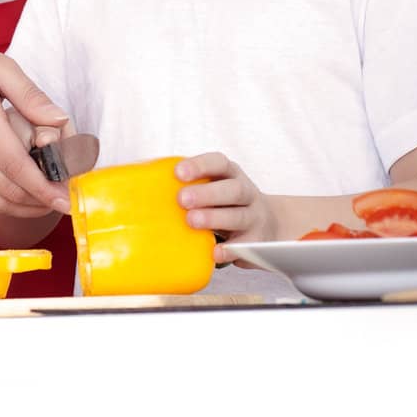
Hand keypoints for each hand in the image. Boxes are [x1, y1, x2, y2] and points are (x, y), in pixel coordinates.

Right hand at [0, 35, 72, 216]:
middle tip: (64, 198)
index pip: (15, 164)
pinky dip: (3, 200)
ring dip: (23, 207)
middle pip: (6, 189)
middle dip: (40, 200)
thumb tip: (60, 121)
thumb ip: (30, 95)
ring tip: (47, 202)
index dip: (43, 186)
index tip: (66, 196)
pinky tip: (21, 193)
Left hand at [175, 152, 279, 266]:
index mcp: (232, 175)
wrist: (270, 225)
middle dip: (207, 194)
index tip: (178, 172)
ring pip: (238, 216)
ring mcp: (254, 218)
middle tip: (182, 199)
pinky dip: (230, 250)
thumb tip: (147, 188)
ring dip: (214, 218)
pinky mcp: (257, 242)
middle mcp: (246, 193)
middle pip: (232, 190)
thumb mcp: (216, 187)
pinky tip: (214, 252)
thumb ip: (193, 185)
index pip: (219, 163)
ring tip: (192, 221)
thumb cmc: (229, 204)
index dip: (199, 165)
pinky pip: (245, 246)